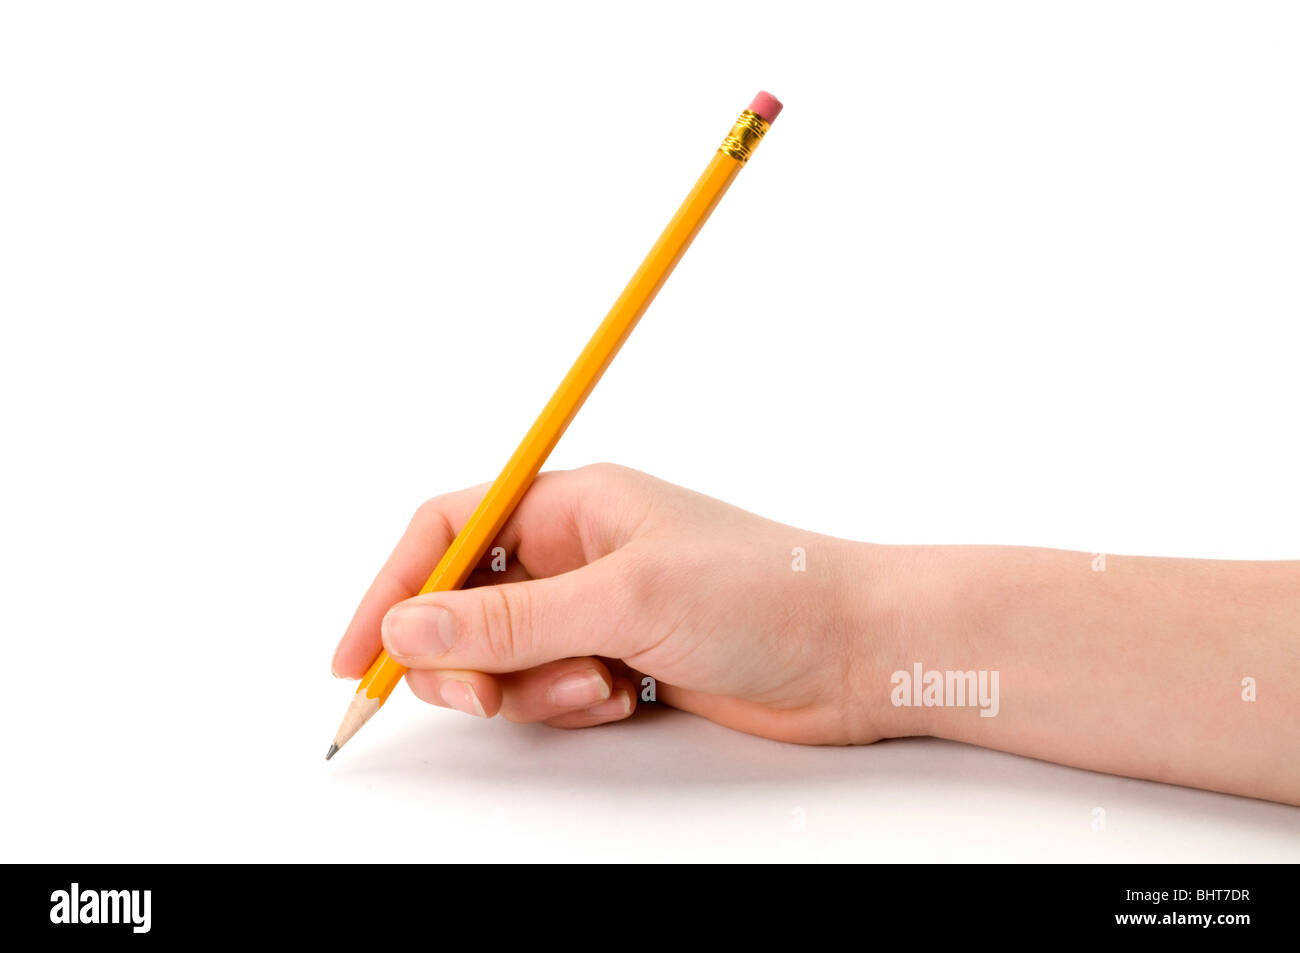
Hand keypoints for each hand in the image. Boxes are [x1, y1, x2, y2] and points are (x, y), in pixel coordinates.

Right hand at [331, 463, 897, 742]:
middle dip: (462, 656)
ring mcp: (597, 607)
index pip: (449, 530)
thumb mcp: (624, 599)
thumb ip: (509, 621)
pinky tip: (623, 698)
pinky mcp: (619, 657)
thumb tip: (407, 625)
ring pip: (505, 656)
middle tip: (482, 695)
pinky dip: (569, 704)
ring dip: (530, 687)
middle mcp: (577, 551)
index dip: (393, 586)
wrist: (852, 650)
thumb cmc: (762, 593)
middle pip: (464, 603)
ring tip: (597, 687)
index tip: (357, 653)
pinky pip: (551, 688)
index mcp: (572, 503)